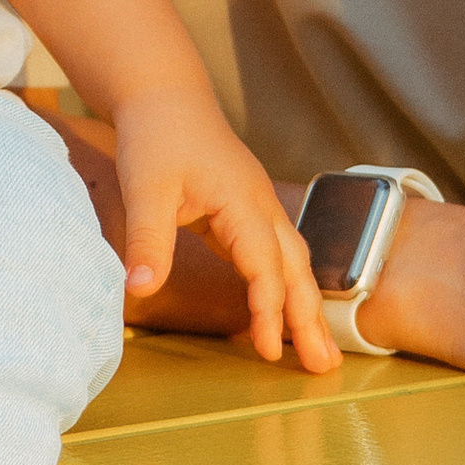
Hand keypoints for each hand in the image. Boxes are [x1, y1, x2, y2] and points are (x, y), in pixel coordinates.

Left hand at [111, 82, 336, 370]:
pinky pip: (274, 256)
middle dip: (311, 320)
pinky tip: (280, 314)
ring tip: (319, 352)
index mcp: (243, 202)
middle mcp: (262, 207)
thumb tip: (140, 290)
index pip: (265, 267)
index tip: (267, 352)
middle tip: (325, 369)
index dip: (269, 311)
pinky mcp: (246, 212)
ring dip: (306, 307)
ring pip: (292, 264)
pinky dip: (283, 287)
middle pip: (296, 270)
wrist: (165, 96)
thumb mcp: (145, 189)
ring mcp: (258, 208)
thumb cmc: (157, 137)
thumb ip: (147, 241)